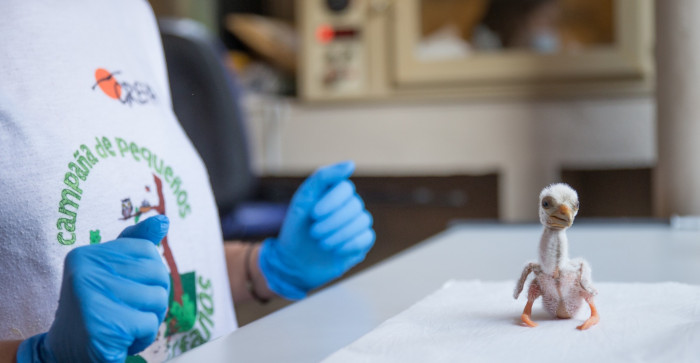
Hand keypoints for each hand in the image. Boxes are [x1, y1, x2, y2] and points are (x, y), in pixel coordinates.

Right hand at [17, 216, 169, 361]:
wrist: (65, 354)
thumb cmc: (97, 309)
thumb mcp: (112, 272)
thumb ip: (135, 245)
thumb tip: (163, 220)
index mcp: (87, 255)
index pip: (147, 250)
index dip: (150, 274)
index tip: (126, 289)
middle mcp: (84, 273)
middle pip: (157, 274)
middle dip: (153, 298)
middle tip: (126, 312)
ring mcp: (91, 300)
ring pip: (158, 300)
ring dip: (148, 319)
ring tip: (123, 326)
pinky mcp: (102, 328)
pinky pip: (149, 325)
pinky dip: (143, 338)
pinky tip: (120, 342)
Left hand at [260, 161, 374, 298]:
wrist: (293, 262)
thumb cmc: (297, 228)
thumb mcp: (303, 199)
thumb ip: (323, 177)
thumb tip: (351, 164)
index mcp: (336, 192)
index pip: (346, 188)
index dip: (332, 201)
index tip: (313, 214)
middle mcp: (350, 205)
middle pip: (355, 206)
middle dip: (332, 222)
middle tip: (314, 233)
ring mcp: (357, 224)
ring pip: (362, 221)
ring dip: (338, 234)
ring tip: (321, 243)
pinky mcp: (361, 242)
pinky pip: (366, 238)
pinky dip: (349, 244)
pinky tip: (334, 250)